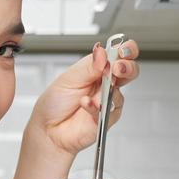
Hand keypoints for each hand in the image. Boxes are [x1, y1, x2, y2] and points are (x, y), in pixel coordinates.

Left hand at [29, 39, 139, 156]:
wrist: (48, 128)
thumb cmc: (56, 102)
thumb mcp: (69, 78)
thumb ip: (89, 66)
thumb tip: (101, 52)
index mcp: (97, 68)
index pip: (119, 55)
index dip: (126, 50)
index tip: (123, 50)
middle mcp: (105, 84)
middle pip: (130, 72)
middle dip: (128, 68)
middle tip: (117, 69)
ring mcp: (108, 101)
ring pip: (120, 93)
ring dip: (106, 92)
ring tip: (90, 96)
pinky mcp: (107, 119)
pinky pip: (109, 112)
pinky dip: (96, 108)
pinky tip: (86, 105)